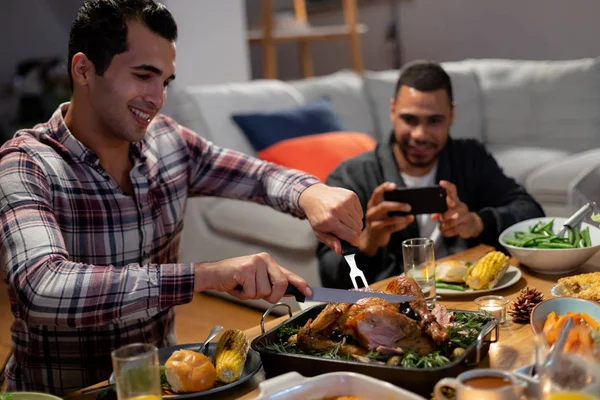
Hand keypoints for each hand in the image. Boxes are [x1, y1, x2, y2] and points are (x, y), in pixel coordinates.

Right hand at [194, 253, 311, 302]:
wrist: (213, 274)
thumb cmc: (235, 279)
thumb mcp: (256, 280)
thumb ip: (272, 284)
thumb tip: (291, 291)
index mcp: (268, 261)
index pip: (288, 274)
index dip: (300, 284)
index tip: (310, 292)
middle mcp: (264, 259)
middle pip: (281, 285)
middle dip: (270, 296)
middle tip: (255, 292)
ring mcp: (255, 263)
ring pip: (265, 292)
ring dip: (252, 295)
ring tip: (242, 286)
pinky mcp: (245, 269)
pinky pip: (252, 293)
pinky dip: (242, 295)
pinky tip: (236, 286)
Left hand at [299, 183, 363, 255]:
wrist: (314, 195)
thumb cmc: (317, 216)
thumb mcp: (319, 232)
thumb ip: (331, 242)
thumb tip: (341, 251)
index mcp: (329, 221)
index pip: (352, 236)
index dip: (353, 241)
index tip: (351, 242)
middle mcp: (338, 209)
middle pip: (357, 229)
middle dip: (353, 233)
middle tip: (345, 231)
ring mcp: (345, 201)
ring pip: (360, 220)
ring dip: (354, 224)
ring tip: (344, 221)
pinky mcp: (351, 195)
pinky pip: (360, 211)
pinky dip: (355, 215)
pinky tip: (346, 213)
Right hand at [359, 182, 413, 255]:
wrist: (371, 238)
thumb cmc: (380, 221)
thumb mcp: (382, 212)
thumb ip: (391, 206)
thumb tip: (408, 202)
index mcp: (372, 204)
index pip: (376, 193)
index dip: (384, 188)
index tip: (394, 186)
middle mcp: (371, 212)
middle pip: (384, 206)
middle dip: (397, 205)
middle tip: (409, 206)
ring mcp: (374, 223)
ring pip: (390, 219)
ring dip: (402, 217)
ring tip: (411, 215)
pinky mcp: (379, 232)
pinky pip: (393, 227)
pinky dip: (402, 224)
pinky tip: (408, 221)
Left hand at [432, 180, 482, 238]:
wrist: (472, 225)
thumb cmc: (456, 216)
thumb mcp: (447, 213)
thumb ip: (438, 212)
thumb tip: (433, 216)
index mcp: (455, 201)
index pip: (452, 190)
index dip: (447, 186)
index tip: (441, 183)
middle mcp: (461, 206)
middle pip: (453, 208)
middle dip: (445, 215)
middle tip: (441, 219)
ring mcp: (465, 216)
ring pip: (452, 222)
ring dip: (444, 226)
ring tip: (443, 227)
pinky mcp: (466, 226)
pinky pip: (454, 230)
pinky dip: (447, 232)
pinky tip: (446, 231)